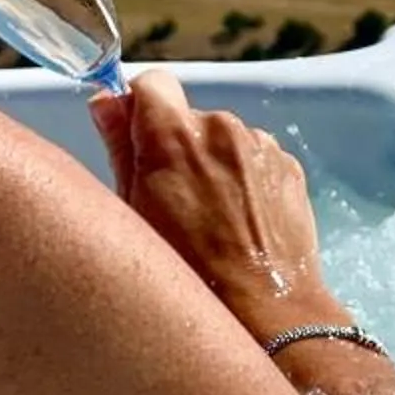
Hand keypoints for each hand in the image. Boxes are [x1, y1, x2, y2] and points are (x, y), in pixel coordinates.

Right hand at [90, 72, 344, 346]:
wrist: (262, 310)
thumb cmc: (185, 272)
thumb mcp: (132, 212)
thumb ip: (119, 146)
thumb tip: (105, 102)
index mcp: (173, 133)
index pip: (151, 84)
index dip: (142, 109)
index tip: (139, 141)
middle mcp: (221, 126)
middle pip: (188, 116)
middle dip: (177, 146)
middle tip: (172, 201)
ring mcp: (260, 145)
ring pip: (223, 139)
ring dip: (214, 164)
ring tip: (211, 221)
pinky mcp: (288, 166)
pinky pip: (255, 159)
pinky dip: (245, 180)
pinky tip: (239, 223)